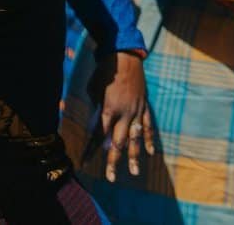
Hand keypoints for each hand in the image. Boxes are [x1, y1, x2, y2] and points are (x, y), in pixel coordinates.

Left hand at [91, 51, 154, 181]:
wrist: (125, 56)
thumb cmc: (105, 71)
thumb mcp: (94, 90)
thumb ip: (96, 108)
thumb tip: (96, 121)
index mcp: (109, 110)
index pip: (98, 136)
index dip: (90, 151)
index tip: (84, 164)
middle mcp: (124, 113)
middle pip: (118, 142)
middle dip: (113, 161)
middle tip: (110, 177)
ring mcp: (136, 110)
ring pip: (136, 138)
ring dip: (135, 156)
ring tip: (134, 171)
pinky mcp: (144, 106)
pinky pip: (147, 125)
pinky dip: (148, 139)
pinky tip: (149, 152)